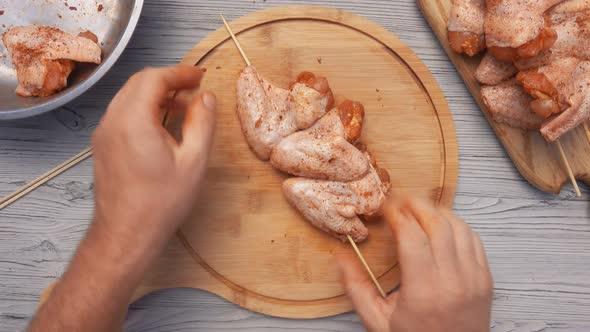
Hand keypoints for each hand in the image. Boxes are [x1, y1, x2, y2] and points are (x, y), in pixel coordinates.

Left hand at [92, 65, 215, 252]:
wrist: (126, 235)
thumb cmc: (161, 203)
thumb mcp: (194, 162)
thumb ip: (202, 123)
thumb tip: (206, 98)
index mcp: (133, 120)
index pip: (154, 78)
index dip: (180, 72)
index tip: (200, 76)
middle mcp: (112, 120)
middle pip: (139, 83)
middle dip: (168, 80)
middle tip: (195, 89)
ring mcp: (104, 133)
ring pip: (129, 97)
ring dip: (156, 95)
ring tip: (184, 108)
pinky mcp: (103, 146)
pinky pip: (123, 114)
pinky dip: (144, 109)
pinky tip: (163, 127)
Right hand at [338, 195, 492, 331]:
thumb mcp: (377, 322)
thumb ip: (356, 289)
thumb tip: (340, 257)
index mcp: (423, 290)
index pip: (412, 235)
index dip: (396, 213)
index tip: (384, 206)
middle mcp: (453, 280)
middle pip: (437, 223)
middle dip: (416, 204)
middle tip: (399, 200)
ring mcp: (474, 278)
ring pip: (459, 226)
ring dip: (438, 211)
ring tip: (418, 209)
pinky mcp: (486, 280)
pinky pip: (475, 240)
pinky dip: (458, 225)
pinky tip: (442, 225)